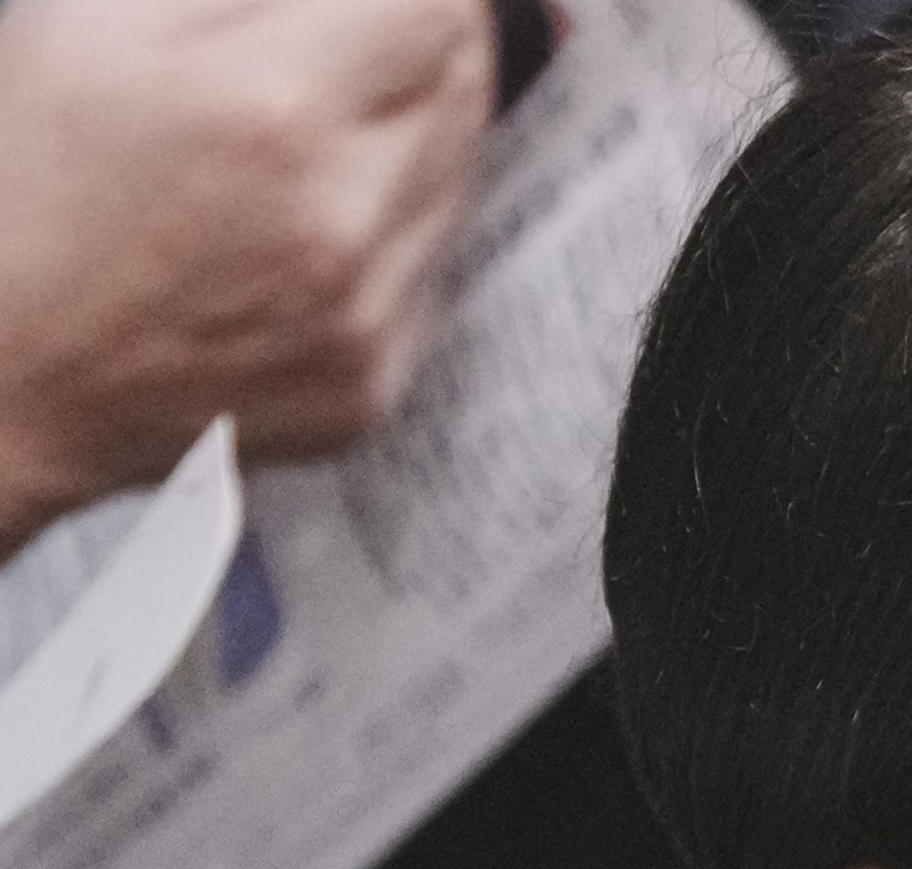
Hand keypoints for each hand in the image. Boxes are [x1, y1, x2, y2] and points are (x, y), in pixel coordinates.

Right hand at [0, 0, 495, 556]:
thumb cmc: (18, 183)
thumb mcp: (98, 23)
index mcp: (273, 112)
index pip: (439, 13)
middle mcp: (340, 224)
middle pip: (465, 93)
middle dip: (417, 49)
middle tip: (342, 46)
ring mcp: (363, 319)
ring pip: (458, 185)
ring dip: (409, 140)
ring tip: (300, 140)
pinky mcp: (369, 386)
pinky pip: (427, 277)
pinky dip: (389, 236)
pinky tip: (295, 230)